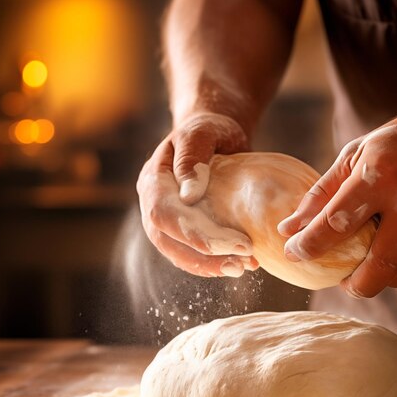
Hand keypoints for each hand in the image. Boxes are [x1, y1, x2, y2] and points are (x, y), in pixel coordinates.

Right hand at [137, 113, 258, 276]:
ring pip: (179, 253)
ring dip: (211, 266)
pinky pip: (192, 254)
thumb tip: (188, 195)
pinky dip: (214, 262)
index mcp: (152, 181)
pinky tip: (241, 264)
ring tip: (244, 267)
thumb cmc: (210, 129)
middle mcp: (152, 204)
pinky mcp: (183, 229)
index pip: (164, 215)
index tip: (234, 243)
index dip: (196, 235)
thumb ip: (193, 157)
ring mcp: (166, 220)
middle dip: (206, 257)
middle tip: (242, 262)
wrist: (215, 135)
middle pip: (169, 241)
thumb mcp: (203, 132)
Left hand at [277, 107, 396, 296]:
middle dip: (354, 285)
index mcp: (381, 174)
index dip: (309, 245)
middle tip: (342, 281)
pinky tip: (396, 260)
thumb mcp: (356, 154)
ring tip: (368, 271)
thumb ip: (322, 194)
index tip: (294, 253)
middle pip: (378, 267)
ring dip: (383, 280)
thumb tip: (289, 230)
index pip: (336, 223)